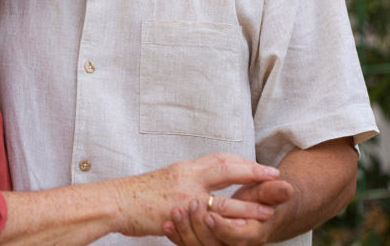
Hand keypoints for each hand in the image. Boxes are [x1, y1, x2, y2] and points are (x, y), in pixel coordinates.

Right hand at [112, 153, 282, 237]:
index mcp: (185, 167)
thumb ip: (184, 180)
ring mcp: (184, 196)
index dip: (241, 161)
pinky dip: (227, 224)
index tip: (258, 165)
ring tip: (268, 210)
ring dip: (248, 205)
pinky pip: (209, 219)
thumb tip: (197, 181)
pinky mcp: (179, 214)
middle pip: (226, 169)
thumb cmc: (136, 194)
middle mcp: (187, 176)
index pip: (219, 159)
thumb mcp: (164, 179)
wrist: (115, 202)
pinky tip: (240, 229)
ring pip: (224, 199)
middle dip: (252, 173)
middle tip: (274, 177)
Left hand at [163, 181, 293, 245]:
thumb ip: (274, 192)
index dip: (222, 227)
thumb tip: (287, 187)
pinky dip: (177, 236)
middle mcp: (235, 244)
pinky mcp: (205, 243)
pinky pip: (188, 244)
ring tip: (174, 213)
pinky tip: (166, 226)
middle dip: (199, 226)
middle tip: (189, 207)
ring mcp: (218, 245)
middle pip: (212, 243)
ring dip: (185, 231)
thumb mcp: (270, 196)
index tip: (209, 213)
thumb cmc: (264, 202)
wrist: (262, 214)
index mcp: (252, 234)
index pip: (236, 237)